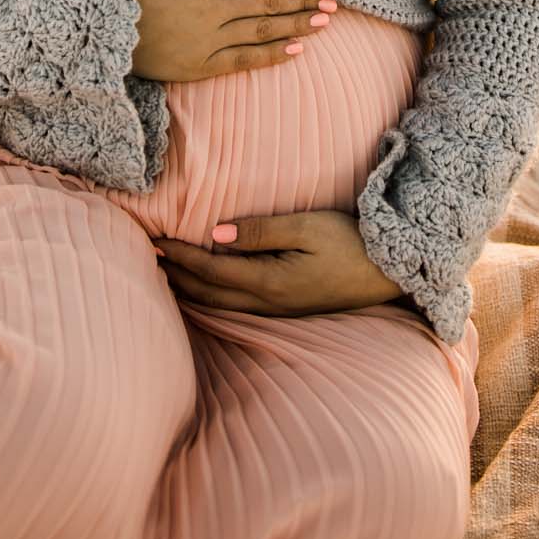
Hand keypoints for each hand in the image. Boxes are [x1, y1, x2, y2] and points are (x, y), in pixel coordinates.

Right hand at [118, 0, 338, 82]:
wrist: (93, 29)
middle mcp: (211, 10)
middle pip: (268, 2)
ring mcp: (207, 41)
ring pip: (262, 31)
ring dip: (296, 25)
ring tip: (324, 20)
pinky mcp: (199, 66)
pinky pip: (243, 61)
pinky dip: (271, 56)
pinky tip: (295, 51)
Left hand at [154, 209, 405, 319]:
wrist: (388, 272)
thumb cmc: (350, 242)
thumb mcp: (307, 227)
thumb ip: (261, 231)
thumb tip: (216, 235)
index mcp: (269, 281)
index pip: (212, 270)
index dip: (181, 256)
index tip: (156, 240)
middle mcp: (268, 302)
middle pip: (209, 293)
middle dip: (178, 276)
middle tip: (149, 257)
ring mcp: (278, 310)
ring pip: (221, 305)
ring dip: (191, 290)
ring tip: (168, 274)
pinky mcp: (287, 309)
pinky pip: (237, 306)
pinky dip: (212, 297)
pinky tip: (206, 289)